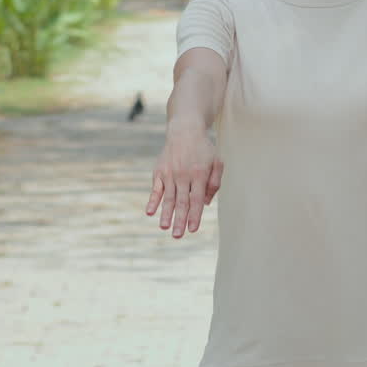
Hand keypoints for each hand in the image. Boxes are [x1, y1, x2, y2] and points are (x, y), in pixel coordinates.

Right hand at [146, 123, 222, 238]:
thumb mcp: (217, 162)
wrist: (185, 130)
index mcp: (199, 174)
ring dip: (166, 214)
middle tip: (177, 236)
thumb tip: (204, 203)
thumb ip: (214, 183)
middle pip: (181, 202)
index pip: (196, 200)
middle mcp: (183, 175)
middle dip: (179, 220)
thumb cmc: (204, 149)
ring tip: (164, 227)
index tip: (192, 229)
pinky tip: (150, 211)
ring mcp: (170, 173)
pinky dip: (152, 200)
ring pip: (168, 197)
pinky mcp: (159, 171)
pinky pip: (155, 188)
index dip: (194, 215)